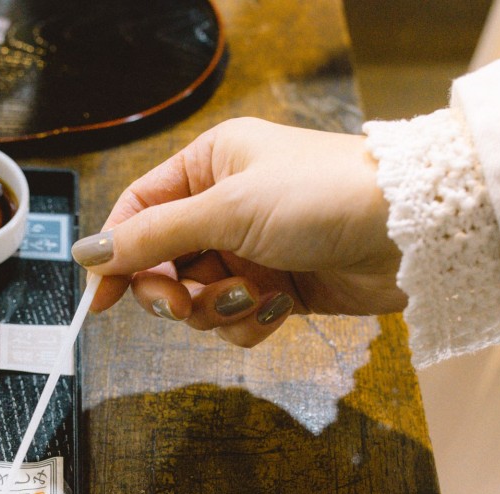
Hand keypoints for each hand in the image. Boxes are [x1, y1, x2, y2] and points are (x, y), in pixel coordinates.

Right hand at [72, 117, 405, 346]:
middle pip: (164, 263)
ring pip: (201, 299)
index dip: (116, 256)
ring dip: (219, 308)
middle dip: (171, 292)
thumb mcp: (226, 209)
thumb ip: (153, 236)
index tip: (100, 299)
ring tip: (254, 296)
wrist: (410, 233)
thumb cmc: (325, 196)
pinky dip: (253, 321)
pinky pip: (239, 319)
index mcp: (211, 165)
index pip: (140, 212)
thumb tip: (89, 252)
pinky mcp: (280, 289)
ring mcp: (254, 250)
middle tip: (181, 306)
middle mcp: (228, 206)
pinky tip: (281, 307)